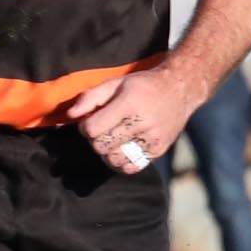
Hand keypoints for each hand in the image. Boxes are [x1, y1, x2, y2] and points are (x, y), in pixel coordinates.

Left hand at [59, 63, 197, 177]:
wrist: (181, 89)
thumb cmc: (143, 85)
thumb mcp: (116, 83)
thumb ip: (90, 97)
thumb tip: (69, 116)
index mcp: (129, 104)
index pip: (92, 129)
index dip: (85, 127)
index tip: (91, 120)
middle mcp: (142, 123)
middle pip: (101, 146)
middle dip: (96, 139)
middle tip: (103, 129)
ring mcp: (152, 138)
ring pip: (114, 159)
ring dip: (108, 152)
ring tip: (113, 140)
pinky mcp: (159, 150)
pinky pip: (131, 167)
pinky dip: (122, 162)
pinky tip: (123, 150)